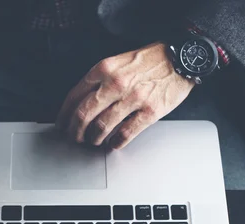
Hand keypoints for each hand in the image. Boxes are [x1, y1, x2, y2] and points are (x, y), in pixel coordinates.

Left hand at [56, 42, 194, 149]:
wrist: (182, 58)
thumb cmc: (150, 61)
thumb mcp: (118, 62)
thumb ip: (99, 80)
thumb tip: (80, 103)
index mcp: (104, 69)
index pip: (74, 96)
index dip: (64, 115)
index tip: (62, 124)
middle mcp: (115, 83)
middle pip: (84, 115)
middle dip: (75, 131)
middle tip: (74, 138)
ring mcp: (133, 98)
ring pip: (101, 127)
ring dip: (93, 139)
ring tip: (93, 141)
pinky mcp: (150, 111)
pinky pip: (125, 133)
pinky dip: (115, 142)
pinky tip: (113, 144)